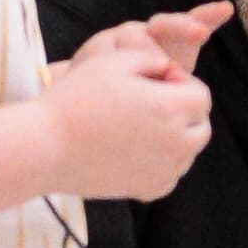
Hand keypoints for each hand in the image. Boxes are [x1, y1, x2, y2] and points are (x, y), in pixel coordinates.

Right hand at [39, 5, 225, 202]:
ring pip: (188, 151)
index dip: (181, 82)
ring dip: (175, 136)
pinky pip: (170, 174)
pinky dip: (162, 162)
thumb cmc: (76, 98)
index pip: (202, 96)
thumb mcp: (114, 60)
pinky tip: (134, 149)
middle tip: (148, 103)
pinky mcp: (147, 190)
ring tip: (139, 125)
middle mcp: (175, 144)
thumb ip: (151, 58)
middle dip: (184, 111)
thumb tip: (168, 66)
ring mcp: (163, 171)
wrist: (45, 147)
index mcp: (171, 109)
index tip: (153, 81)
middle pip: (201, 126)